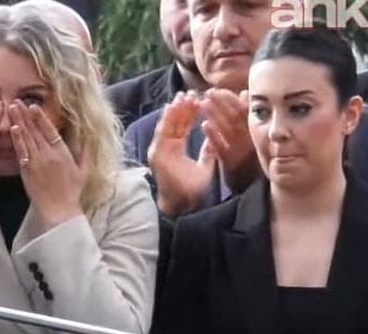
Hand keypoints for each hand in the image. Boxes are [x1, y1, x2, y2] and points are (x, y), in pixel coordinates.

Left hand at [8, 101, 86, 228]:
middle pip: (36, 130)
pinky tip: (12, 129)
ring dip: (19, 122)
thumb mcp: (84, 170)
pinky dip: (17, 140)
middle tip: (16, 101)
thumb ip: (84, 151)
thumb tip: (86, 136)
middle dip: (25, 115)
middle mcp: (49, 154)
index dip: (41, 117)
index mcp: (63, 152)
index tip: (33, 106)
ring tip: (11, 109)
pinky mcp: (28, 171)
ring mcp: (37, 162)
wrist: (60, 209)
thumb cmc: (72, 192)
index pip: (50, 130)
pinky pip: (21, 152)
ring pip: (27, 138)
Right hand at [148, 92, 215, 214]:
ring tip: (183, 95)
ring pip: (168, 125)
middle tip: (191, 92)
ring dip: (175, 110)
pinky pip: (162, 133)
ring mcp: (160, 150)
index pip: (183, 126)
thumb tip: (214, 141)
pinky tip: (171, 107)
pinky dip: (166, 119)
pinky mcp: (157, 153)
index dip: (191, 113)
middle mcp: (166, 148)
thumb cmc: (193, 189)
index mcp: (176, 149)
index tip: (199, 99)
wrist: (185, 203)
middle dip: (182, 107)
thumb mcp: (205, 165)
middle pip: (175, 123)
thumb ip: (207, 152)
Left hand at [200, 89, 259, 191]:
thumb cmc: (248, 155)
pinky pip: (221, 147)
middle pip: (234, 117)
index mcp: (254, 129)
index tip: (216, 90)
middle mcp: (249, 138)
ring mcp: (240, 150)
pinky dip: (213, 136)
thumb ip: (246, 114)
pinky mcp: (231, 163)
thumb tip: (244, 93)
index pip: (242, 109)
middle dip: (220, 103)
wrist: (249, 185)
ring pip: (227, 129)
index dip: (229, 99)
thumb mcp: (250, 133)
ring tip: (202, 104)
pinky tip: (204, 126)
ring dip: (215, 115)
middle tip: (207, 93)